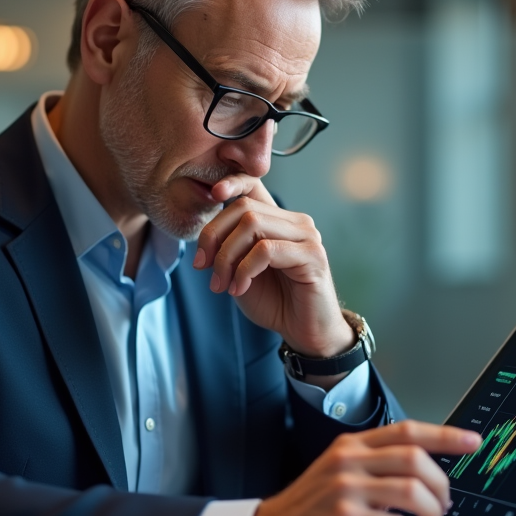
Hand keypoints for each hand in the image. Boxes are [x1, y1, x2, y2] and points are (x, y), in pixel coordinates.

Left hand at [193, 174, 352, 358]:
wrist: (304, 332)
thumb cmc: (274, 301)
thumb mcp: (241, 271)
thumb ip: (229, 248)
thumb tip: (204, 236)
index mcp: (278, 221)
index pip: (254, 185)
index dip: (231, 182)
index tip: (211, 195)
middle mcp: (295, 222)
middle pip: (243, 208)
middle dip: (214, 236)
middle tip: (203, 267)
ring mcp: (306, 236)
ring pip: (252, 225)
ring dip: (226, 256)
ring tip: (221, 283)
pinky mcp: (312, 255)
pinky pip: (266, 250)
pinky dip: (244, 269)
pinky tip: (239, 288)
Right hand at [244, 420, 481, 515]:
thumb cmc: (308, 510)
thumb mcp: (337, 473)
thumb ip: (373, 464)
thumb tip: (423, 469)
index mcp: (350, 446)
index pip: (407, 430)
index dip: (445, 435)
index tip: (473, 440)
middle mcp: (348, 460)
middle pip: (416, 458)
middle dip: (443, 484)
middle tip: (444, 504)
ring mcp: (345, 488)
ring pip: (412, 489)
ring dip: (432, 509)